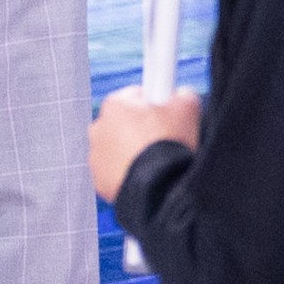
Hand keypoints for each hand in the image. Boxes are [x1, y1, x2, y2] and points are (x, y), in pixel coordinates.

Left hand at [88, 86, 202, 201]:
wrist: (160, 189)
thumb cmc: (170, 144)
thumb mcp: (187, 107)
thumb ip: (181, 94)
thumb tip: (181, 95)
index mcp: (114, 105)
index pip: (138, 97)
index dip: (157, 105)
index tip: (168, 115)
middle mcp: (98, 128)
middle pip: (127, 123)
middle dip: (144, 129)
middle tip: (166, 141)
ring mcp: (96, 157)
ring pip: (120, 149)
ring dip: (135, 153)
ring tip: (158, 163)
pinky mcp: (100, 182)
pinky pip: (117, 173)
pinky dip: (130, 174)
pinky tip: (148, 177)